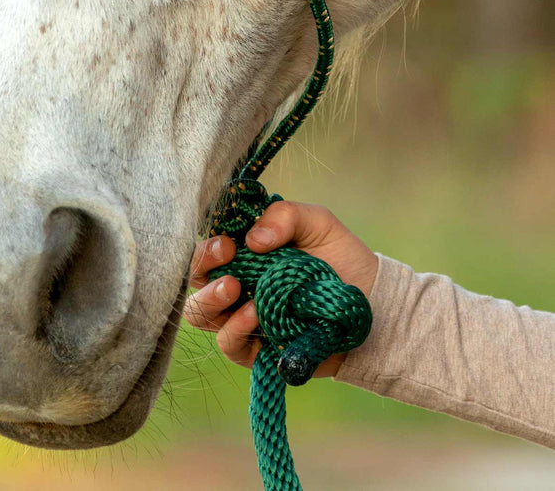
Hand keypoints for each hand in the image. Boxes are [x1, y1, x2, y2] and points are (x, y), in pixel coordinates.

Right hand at [183, 202, 378, 377]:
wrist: (371, 301)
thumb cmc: (340, 257)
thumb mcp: (317, 223)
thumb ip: (285, 216)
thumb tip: (252, 240)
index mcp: (244, 253)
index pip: (206, 248)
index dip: (206, 247)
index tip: (228, 244)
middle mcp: (236, 284)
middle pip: (195, 280)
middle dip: (202, 269)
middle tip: (228, 261)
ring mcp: (242, 317)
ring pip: (200, 313)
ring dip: (211, 300)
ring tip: (236, 290)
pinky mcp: (255, 349)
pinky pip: (228, 344)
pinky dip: (235, 329)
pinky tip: (256, 315)